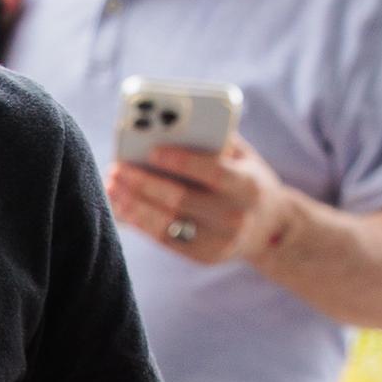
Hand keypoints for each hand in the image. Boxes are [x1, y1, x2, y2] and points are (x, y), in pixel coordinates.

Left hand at [109, 132, 296, 267]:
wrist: (268, 227)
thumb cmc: (244, 179)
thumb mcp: (242, 156)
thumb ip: (213, 139)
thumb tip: (167, 125)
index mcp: (248, 186)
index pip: (212, 172)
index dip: (181, 161)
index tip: (151, 149)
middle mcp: (235, 217)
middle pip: (181, 199)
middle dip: (144, 182)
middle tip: (118, 168)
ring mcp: (220, 241)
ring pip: (168, 223)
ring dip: (134, 204)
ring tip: (113, 186)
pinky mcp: (205, 256)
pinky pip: (166, 240)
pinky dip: (140, 222)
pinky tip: (123, 206)